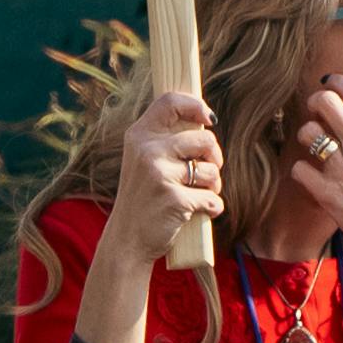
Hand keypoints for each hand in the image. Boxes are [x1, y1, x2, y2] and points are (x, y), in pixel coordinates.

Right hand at [99, 91, 224, 264]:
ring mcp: (159, 175)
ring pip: (212, 170)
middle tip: (208, 173)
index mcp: (139, 136)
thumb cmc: (144, 198)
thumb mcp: (144, 161)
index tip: (210, 120)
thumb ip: (166, 139)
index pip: (170, 101)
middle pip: (205, 138)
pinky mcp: (174, 199)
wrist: (127, 241)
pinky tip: (201, 213)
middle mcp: (147, 150)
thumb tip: (206, 119)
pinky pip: (212, 198)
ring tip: (199, 195)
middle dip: (215, 158)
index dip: (196, 105)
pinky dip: (213, 208)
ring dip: (214, 186)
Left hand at [282, 76, 342, 290]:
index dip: (339, 82)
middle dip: (317, 101)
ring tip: (313, 143)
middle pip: (327, 103)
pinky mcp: (327, 193)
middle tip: (317, 108)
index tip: (331, 82)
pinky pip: (300, 169)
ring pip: (308, 133)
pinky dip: (301, 170)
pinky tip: (310, 174)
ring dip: (307, 135)